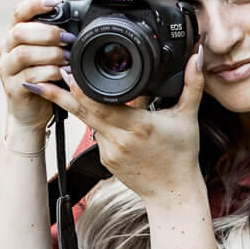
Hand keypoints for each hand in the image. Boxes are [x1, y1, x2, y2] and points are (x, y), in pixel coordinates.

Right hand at [0, 0, 72, 131]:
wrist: (31, 113)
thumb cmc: (44, 80)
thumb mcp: (50, 55)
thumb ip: (56, 40)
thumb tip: (79, 24)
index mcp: (16, 36)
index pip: (20, 12)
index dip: (36, 4)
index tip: (55, 1)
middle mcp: (7, 50)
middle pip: (19, 32)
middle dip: (47, 33)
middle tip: (68, 39)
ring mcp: (7, 69)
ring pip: (23, 54)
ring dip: (49, 54)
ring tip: (67, 58)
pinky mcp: (13, 88)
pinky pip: (29, 76)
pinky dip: (49, 73)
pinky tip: (62, 74)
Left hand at [26, 47, 205, 206]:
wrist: (173, 193)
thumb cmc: (181, 156)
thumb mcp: (188, 117)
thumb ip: (192, 83)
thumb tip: (197, 55)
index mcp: (138, 125)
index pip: (101, 102)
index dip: (81, 86)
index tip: (69, 68)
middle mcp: (119, 139)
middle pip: (83, 110)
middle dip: (64, 90)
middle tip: (53, 69)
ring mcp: (109, 151)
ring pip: (86, 121)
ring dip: (76, 103)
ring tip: (60, 82)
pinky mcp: (105, 160)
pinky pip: (95, 134)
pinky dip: (95, 121)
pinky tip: (95, 109)